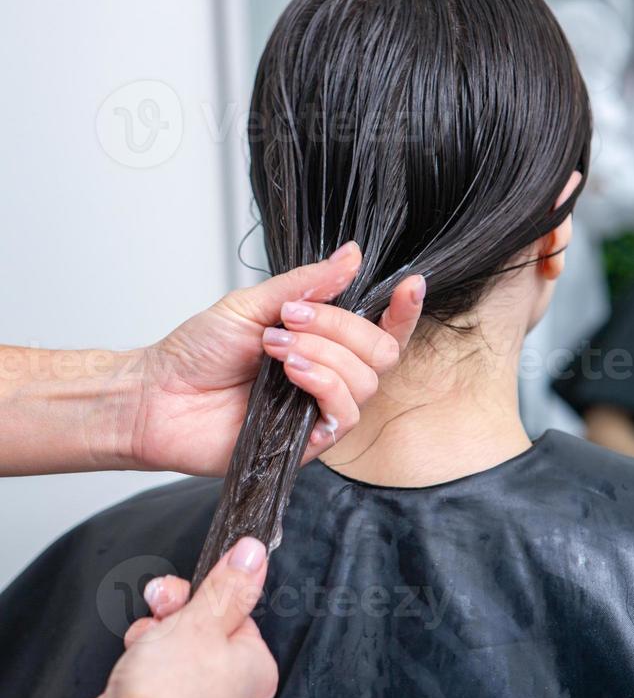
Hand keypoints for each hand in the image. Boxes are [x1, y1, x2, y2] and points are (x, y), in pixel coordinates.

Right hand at [89, 537, 275, 697]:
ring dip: (149, 651)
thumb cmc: (170, 695)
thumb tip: (255, 553)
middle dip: (167, 624)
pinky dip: (139, 687)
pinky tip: (126, 689)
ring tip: (136, 658)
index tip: (169, 597)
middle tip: (151, 619)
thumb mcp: (201, 620)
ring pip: (174, 668)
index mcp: (257, 671)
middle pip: (201, 640)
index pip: (229, 616)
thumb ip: (228, 586)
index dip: (195, 601)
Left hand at [128, 241, 423, 474]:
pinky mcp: (308, 442)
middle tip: (290, 318)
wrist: (160, 395)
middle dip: (341, 327)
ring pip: (365, 382)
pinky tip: (288, 372)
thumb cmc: (198, 351)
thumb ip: (306, 284)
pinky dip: (321, 383)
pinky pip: (342, 414)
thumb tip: (352, 255)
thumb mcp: (253, 303)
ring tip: (275, 347)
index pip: (382, 328)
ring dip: (323, 354)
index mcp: (323, 340)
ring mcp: (319, 409)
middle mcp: (330, 375)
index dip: (403, 309)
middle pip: (381, 353)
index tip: (410, 284)